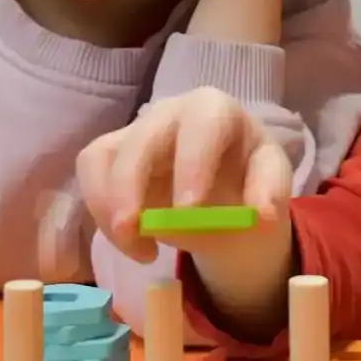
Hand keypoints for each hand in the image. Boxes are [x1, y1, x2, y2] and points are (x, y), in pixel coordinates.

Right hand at [79, 87, 294, 266]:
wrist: (225, 193)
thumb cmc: (246, 180)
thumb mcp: (268, 186)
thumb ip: (269, 194)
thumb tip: (263, 215)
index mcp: (216, 110)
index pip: (203, 123)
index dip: (193, 162)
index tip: (190, 209)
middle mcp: (170, 111)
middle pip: (142, 137)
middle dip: (131, 185)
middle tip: (133, 232)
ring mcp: (135, 131)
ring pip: (104, 155)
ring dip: (108, 205)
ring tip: (138, 250)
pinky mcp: (111, 153)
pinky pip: (91, 174)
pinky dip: (100, 211)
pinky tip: (130, 242)